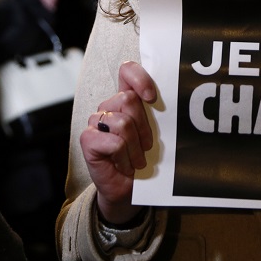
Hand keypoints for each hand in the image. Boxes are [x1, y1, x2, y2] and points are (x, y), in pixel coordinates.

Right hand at [80, 61, 156, 224]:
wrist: (129, 190)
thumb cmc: (143, 159)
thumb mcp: (156, 133)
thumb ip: (156, 113)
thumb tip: (172, 97)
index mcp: (125, 99)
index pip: (127, 71)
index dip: (140, 79)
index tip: (152, 98)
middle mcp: (109, 106)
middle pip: (129, 99)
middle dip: (144, 127)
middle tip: (146, 148)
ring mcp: (96, 122)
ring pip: (123, 123)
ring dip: (135, 148)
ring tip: (136, 160)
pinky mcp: (88, 139)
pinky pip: (113, 142)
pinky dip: (124, 157)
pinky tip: (123, 165)